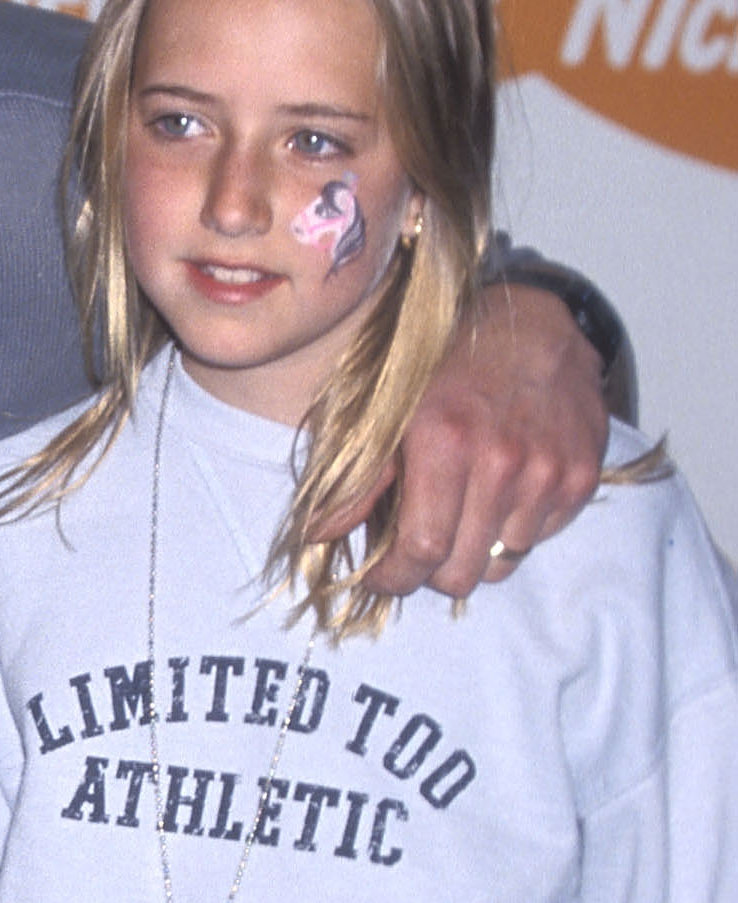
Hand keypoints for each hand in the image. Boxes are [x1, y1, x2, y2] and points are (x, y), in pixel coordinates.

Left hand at [363, 285, 607, 601]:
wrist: (533, 325)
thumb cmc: (447, 366)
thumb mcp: (385, 409)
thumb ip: (356, 478)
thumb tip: (320, 534)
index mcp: (445, 444)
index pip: (422, 551)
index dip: (395, 578)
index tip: (380, 576)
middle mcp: (503, 462)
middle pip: (461, 572)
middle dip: (430, 571)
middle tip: (418, 543)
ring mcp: (548, 472)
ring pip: (501, 564)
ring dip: (474, 551)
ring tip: (461, 511)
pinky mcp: (581, 476)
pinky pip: (539, 539)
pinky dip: (514, 530)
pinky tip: (500, 494)